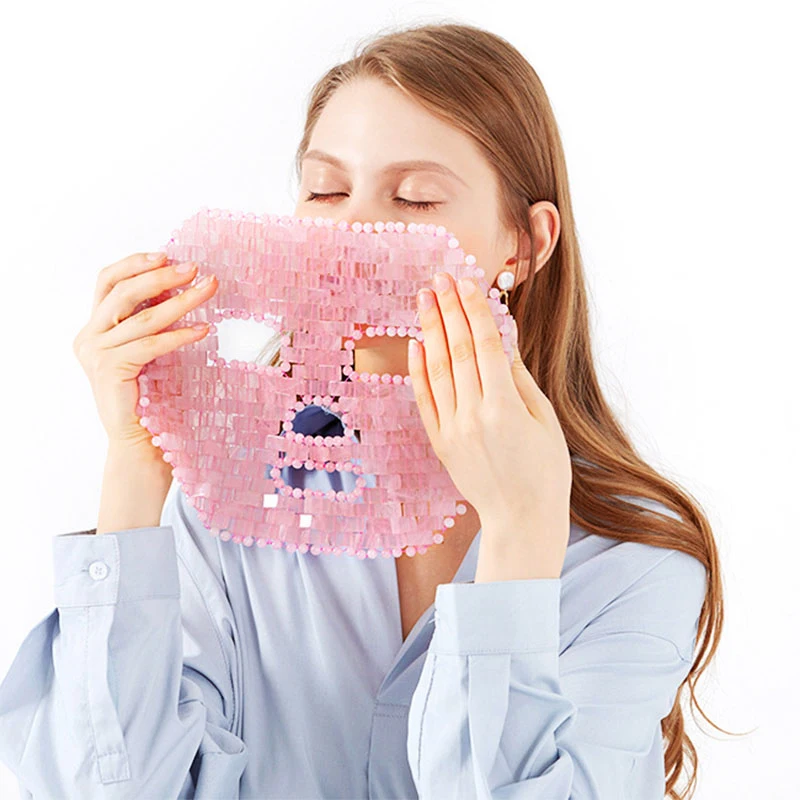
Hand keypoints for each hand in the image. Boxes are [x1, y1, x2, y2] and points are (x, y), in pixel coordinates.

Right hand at [71, 252, 217, 447]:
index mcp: (93, 327)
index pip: (107, 281)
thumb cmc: (151, 397)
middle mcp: (88, 337)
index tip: (167, 255)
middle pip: (121, 292)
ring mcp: (95, 354)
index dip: (135, 264)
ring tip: (208, 290)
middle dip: (161, 276)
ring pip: (141, 317)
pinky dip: (180, 334)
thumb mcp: (149, 349)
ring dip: (180, 301)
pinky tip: (204, 329)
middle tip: (194, 269)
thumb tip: (180, 285)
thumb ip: (151, 320)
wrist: (141, 442)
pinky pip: (151, 344)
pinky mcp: (110, 370)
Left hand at [407, 271, 571, 573]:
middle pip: (457, 351)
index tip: (466, 282)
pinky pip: (424, 400)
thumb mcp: (544, 421)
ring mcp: (452, 430)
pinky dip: (417, 370)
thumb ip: (519, 380)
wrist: (521, 520)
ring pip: (437, 370)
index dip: (474, 310)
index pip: (485, 346)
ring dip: (430, 330)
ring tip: (424, 298)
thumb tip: (502, 340)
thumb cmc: (545, 471)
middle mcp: (474, 416)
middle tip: (440, 277)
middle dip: (448, 309)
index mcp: (505, 408)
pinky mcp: (440, 443)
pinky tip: (415, 344)